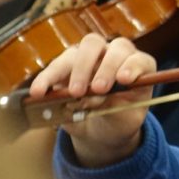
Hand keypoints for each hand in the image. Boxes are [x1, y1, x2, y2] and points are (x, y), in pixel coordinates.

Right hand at [29, 32, 155, 167]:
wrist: (100, 130)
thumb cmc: (118, 121)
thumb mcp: (124, 121)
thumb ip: (114, 108)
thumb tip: (92, 99)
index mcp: (138, 69)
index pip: (139, 60)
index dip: (133, 66)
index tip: (124, 79)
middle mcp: (116, 57)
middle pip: (113, 48)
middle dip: (106, 67)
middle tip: (98, 89)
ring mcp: (92, 58)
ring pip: (86, 49)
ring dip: (80, 69)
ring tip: (75, 93)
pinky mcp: (67, 66)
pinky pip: (57, 66)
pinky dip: (47, 78)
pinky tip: (39, 92)